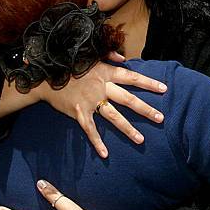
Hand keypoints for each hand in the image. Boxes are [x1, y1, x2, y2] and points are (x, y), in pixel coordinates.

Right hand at [35, 60, 166, 157]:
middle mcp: (101, 87)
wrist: (45, 76)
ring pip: (113, 116)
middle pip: (128, 99)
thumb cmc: (69, 65)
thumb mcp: (89, 56)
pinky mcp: (78, 112)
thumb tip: (124, 58)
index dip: (148, 83)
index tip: (164, 89)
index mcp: (105, 72)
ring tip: (141, 140)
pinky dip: (97, 142)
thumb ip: (108, 55)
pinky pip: (90, 129)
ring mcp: (90, 101)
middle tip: (161, 118)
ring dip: (127, 129)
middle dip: (146, 109)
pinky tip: (105, 154)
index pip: (131, 77)